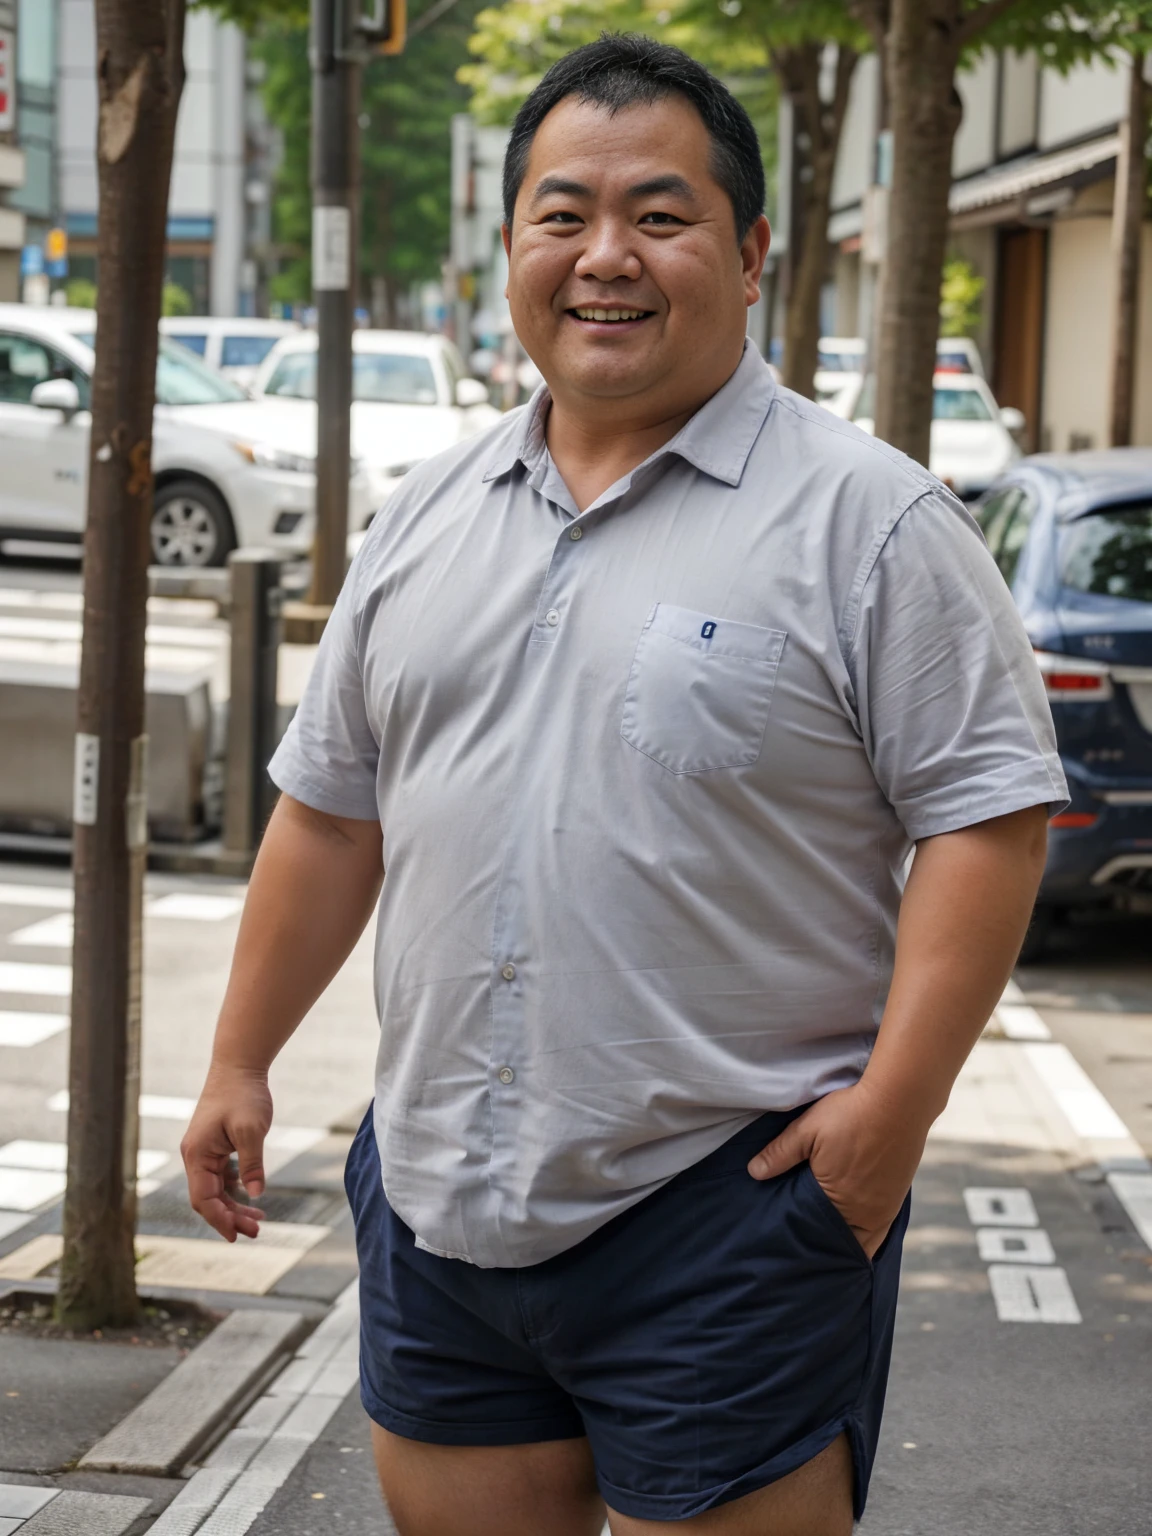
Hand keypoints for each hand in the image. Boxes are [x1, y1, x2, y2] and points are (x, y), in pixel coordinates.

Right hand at [181, 1063, 271, 1241]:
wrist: (239, 1065)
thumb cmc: (243, 1094)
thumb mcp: (251, 1130)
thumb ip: (252, 1165)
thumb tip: (255, 1195)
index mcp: (196, 1155)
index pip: (204, 1199)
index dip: (220, 1220)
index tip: (237, 1236)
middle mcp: (195, 1156)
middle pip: (209, 1198)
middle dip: (230, 1217)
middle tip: (256, 1231)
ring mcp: (204, 1151)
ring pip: (216, 1189)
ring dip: (234, 1206)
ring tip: (258, 1220)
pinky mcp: (214, 1146)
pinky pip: (221, 1176)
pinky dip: (235, 1189)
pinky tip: (251, 1197)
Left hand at [747, 1082, 926, 1258]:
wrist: (899, 1100)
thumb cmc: (851, 1113)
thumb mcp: (807, 1129)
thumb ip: (780, 1154)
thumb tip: (754, 1172)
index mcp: (839, 1202)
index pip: (815, 1235)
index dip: (801, 1237)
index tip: (787, 1238)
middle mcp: (866, 1214)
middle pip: (839, 1243)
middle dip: (822, 1243)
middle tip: (804, 1239)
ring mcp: (885, 1209)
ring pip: (862, 1241)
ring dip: (845, 1240)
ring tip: (826, 1235)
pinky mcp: (898, 1199)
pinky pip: (881, 1232)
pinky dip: (866, 1235)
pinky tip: (852, 1227)